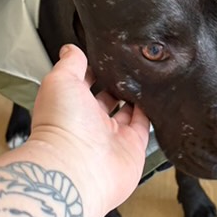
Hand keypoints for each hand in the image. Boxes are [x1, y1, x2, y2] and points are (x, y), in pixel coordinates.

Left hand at [27, 45, 149, 216]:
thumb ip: (70, 63)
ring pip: (127, 111)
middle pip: (107, 97)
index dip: (93, 68)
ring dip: (136, 95)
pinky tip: (156, 97)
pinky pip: (145, 126)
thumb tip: (70, 48)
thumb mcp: (60, 81)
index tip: (107, 53)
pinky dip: (151, 112)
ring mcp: (112, 136)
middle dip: (117, 82)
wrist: (78, 168)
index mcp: (70, 104)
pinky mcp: (133, 146)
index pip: (83, 82)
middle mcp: (90, 122)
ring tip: (147, 76)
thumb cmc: (61, 126)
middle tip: (132, 64)